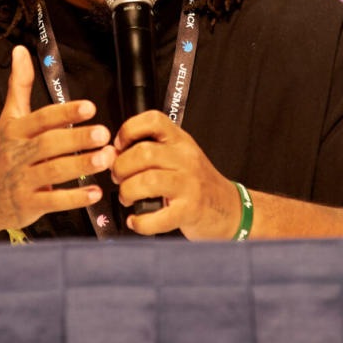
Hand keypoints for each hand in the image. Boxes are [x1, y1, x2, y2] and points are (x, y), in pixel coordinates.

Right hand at [0, 45, 115, 231]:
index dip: (65, 112)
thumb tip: (20, 50)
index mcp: (16, 131)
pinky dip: (75, 198)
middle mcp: (17, 154)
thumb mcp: (8, 118)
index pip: (41, 118)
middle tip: (104, 133)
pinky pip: (53, 202)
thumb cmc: (1, 153)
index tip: (89, 107)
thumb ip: (19, 85)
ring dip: (81, 165)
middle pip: (49, 144)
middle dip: (77, 139)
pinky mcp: (28, 205)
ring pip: (53, 172)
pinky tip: (96, 192)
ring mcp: (22, 181)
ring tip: (106, 158)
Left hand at [111, 111, 238, 239]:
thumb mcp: (178, 157)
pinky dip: (140, 222)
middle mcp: (186, 158)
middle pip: (143, 153)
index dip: (129, 130)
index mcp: (180, 141)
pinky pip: (158, 217)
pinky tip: (136, 220)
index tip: (120, 145)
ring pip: (147, 181)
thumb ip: (149, 152)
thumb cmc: (198, 183)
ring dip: (127, 191)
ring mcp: (189, 184)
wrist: (230, 208)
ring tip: (127, 197)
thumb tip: (112, 155)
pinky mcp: (190, 210)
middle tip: (118, 177)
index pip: (153, 120)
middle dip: (121, 167)